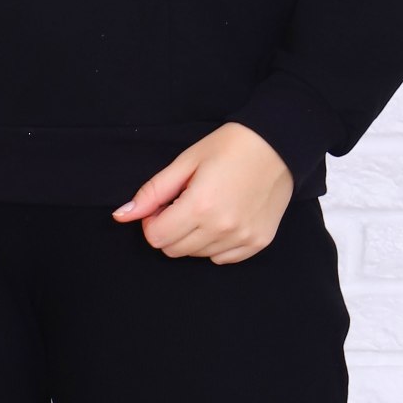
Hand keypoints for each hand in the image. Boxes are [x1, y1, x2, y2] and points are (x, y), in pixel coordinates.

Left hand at [112, 121, 293, 262]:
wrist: (279, 144)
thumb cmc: (230, 147)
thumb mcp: (186, 162)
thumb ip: (153, 192)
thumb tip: (122, 215)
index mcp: (199, 206)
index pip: (156, 237)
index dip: (153, 221)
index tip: (165, 204)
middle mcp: (221, 228)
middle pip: (174, 250)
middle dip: (171, 230)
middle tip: (185, 204)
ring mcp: (242, 238)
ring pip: (198, 255)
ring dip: (194, 237)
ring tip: (208, 207)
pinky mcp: (258, 242)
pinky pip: (223, 259)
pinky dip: (217, 244)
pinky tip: (225, 218)